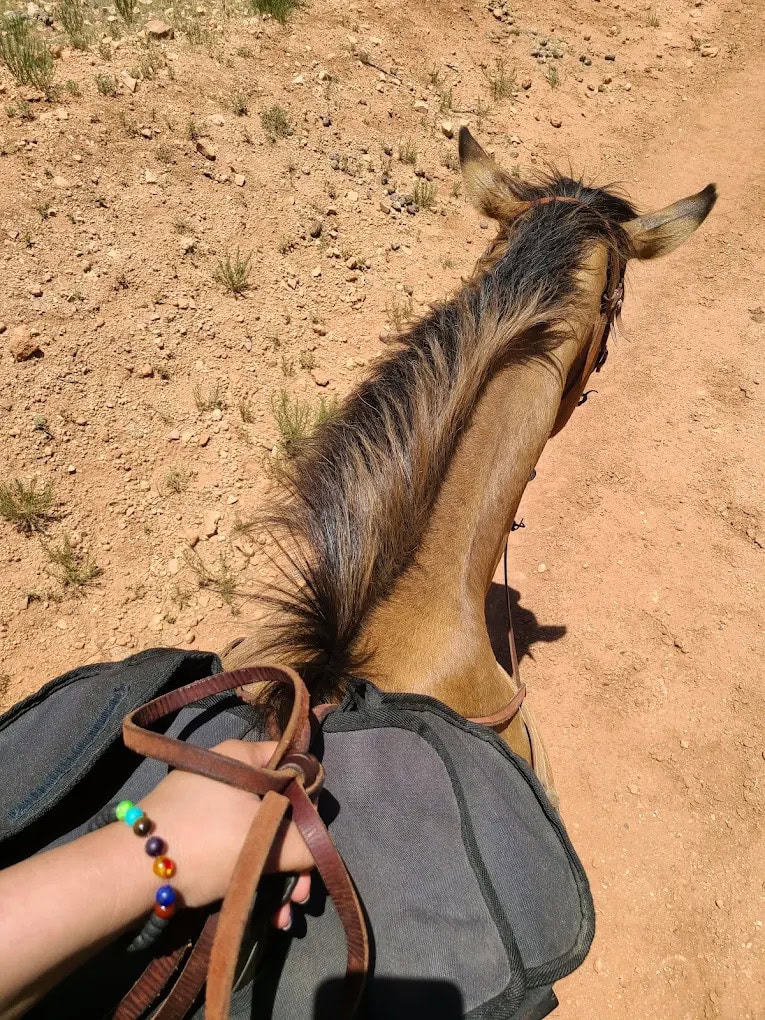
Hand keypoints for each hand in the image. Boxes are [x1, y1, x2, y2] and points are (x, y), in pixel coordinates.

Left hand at [141, 739, 312, 927]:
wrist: (127, 877)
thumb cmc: (203, 843)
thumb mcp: (263, 842)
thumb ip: (307, 843)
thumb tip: (323, 849)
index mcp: (240, 757)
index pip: (293, 764)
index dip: (313, 800)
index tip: (317, 838)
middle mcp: (226, 774)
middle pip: (280, 808)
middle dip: (298, 855)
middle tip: (304, 891)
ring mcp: (207, 805)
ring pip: (259, 835)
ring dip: (279, 875)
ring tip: (286, 914)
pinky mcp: (194, 836)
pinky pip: (236, 849)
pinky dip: (254, 877)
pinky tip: (268, 914)